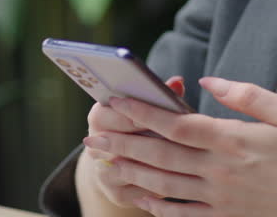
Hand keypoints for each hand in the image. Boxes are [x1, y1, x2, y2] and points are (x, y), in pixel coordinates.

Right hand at [83, 75, 187, 207]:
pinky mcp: (117, 194)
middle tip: (176, 138)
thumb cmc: (139, 126)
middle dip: (151, 140)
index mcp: (98, 117)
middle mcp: (95, 145)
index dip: (138, 115)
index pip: (112, 114)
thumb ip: (159, 95)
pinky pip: (141, 190)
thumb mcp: (145, 108)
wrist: (120, 161)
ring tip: (181, 158)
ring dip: (157, 165)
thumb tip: (177, 82)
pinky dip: (160, 184)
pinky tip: (179, 177)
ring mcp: (103, 172)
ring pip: (132, 169)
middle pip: (122, 143)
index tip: (161, 114)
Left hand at [83, 77, 276, 216]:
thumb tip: (207, 80)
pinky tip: (136, 194)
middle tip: (94, 134)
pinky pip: (179, 213)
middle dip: (122, 143)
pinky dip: (153, 204)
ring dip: (129, 173)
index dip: (142, 114)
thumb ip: (244, 94)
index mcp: (233, 141)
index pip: (177, 126)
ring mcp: (218, 198)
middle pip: (159, 157)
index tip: (117, 103)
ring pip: (162, 186)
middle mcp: (220, 171)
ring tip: (104, 161)